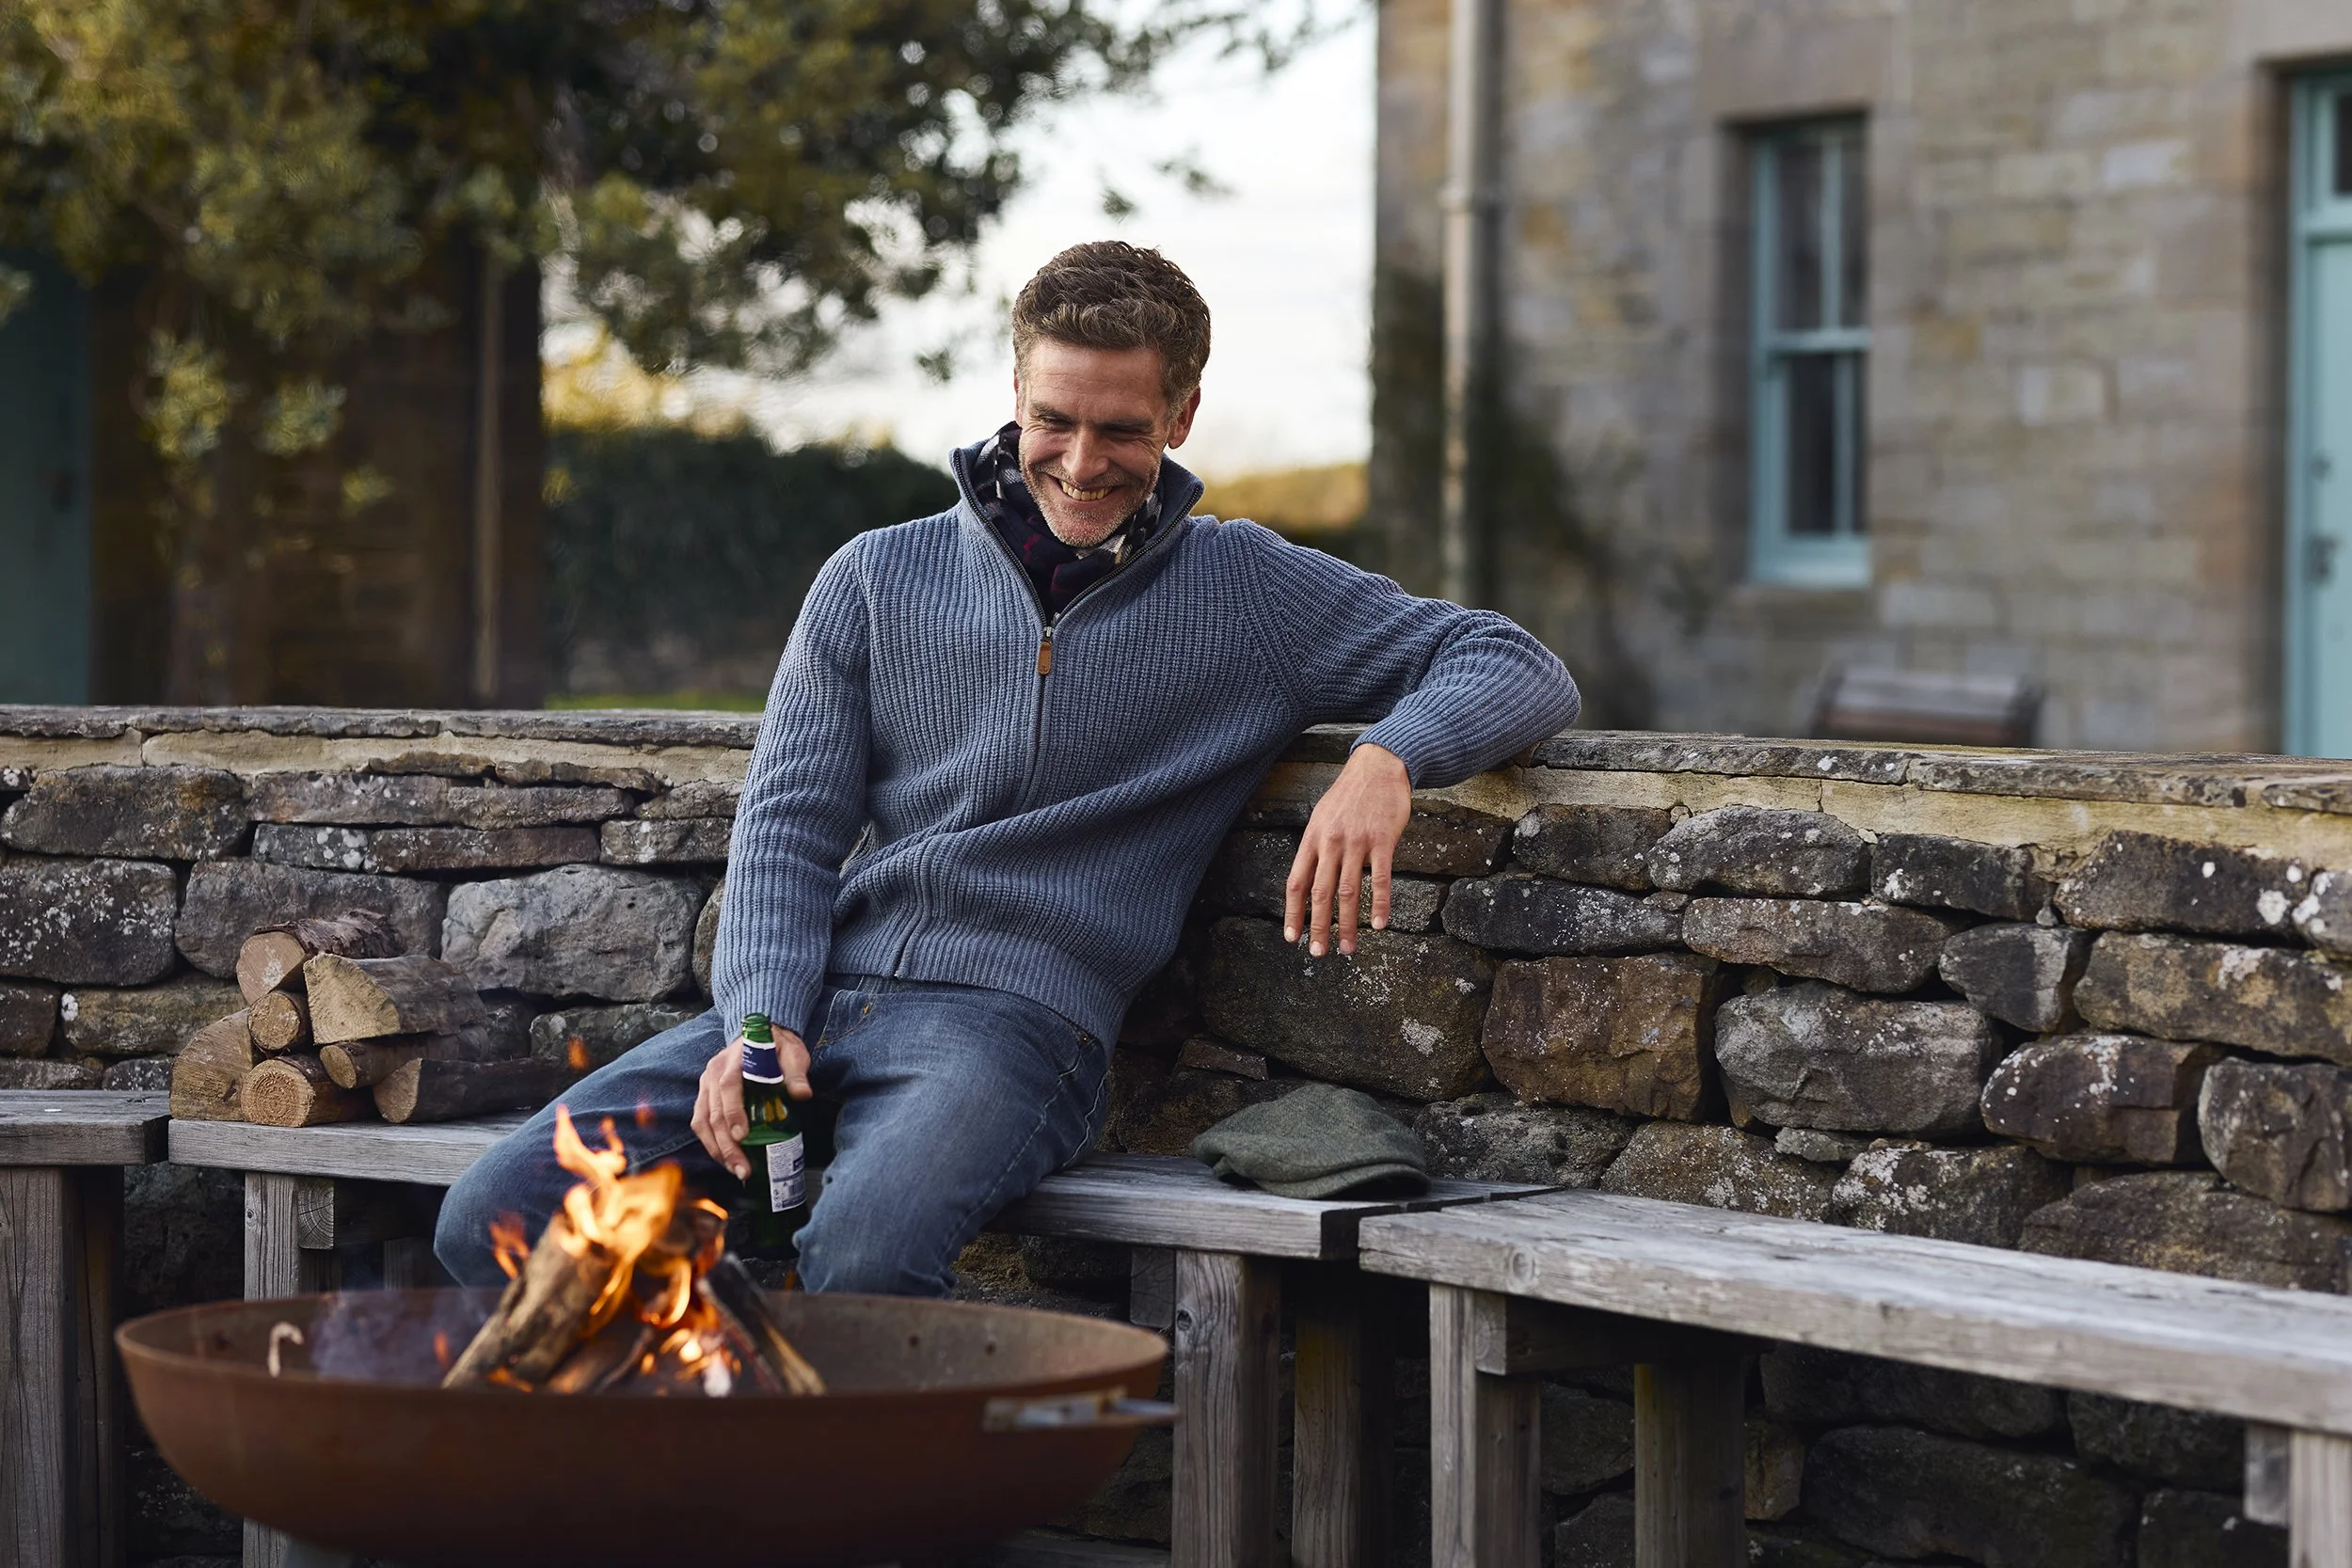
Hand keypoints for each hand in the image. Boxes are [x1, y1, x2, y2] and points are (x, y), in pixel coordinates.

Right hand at [691, 1026, 811, 1180]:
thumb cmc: (776, 1047)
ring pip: (702, 1122)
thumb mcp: (792, 1053)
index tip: (742, 1136)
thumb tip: (802, 1094)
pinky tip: (726, 1159)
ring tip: (735, 1169)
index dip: (733, 1112)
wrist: (759, 1036)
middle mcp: (714, 1072)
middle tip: (742, 1168)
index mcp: (734, 1060)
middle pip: (713, 1112)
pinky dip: (711, 1144)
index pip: (728, 1087)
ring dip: (717, 1149)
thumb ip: (796, 1072)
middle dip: (726, 1144)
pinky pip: (700, 1123)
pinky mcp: (705, 1097)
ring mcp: (706, 1085)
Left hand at [1285, 743, 1412, 957]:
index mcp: (1312, 839)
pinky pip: (1380, 879)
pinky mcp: (1382, 840)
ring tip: (1347, 947)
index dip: (1293, 913)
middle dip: (1317, 927)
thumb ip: (1316, 848)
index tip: (1292, 937)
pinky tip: (1380, 924)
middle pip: (1320, 893)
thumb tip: (1308, 881)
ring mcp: (1357, 842)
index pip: (1297, 882)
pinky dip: (1379, 904)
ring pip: (1348, 891)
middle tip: (1318, 952)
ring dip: (1347, 923)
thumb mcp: (1322, 817)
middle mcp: (1331, 843)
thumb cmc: (1349, 795)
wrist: (1378, 767)